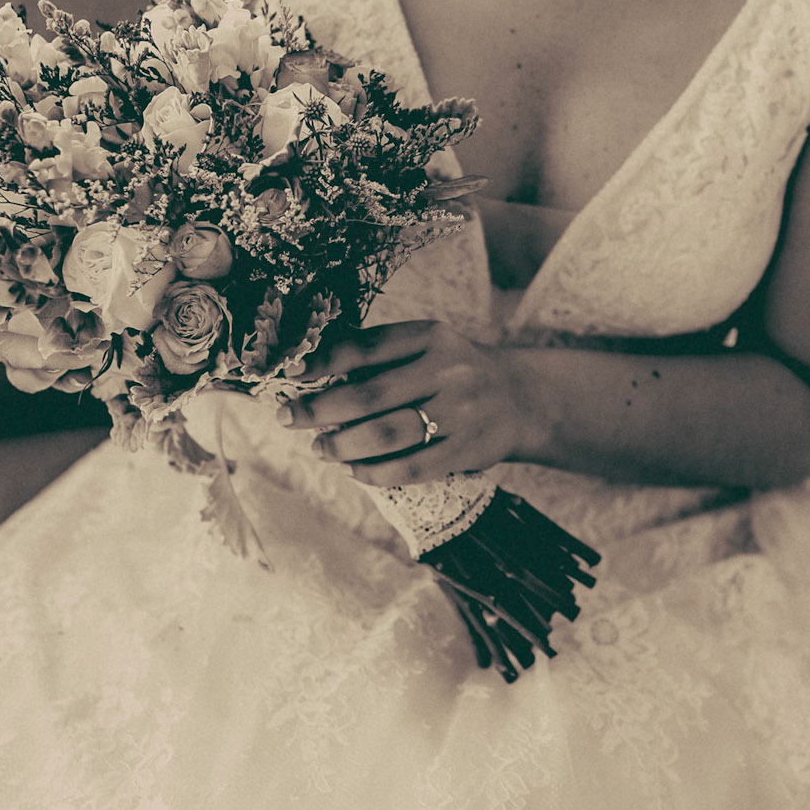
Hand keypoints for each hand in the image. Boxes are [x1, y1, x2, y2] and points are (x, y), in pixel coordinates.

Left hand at [277, 319, 534, 485]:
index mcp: (432, 337)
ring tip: (320, 448)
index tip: (291, 375)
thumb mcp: (426, 346)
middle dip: (320, 409)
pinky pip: (411, 467)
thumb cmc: (453, 371)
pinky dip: (374, 472)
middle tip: (290, 418)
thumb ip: (379, 355)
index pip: (367, 347)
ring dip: (343, 444)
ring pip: (387, 434)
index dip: (323, 361)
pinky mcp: (466, 450)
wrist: (519, 398)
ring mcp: (460, 412)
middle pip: (370, 394)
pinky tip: (353, 470)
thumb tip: (311, 372)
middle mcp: (448, 371)